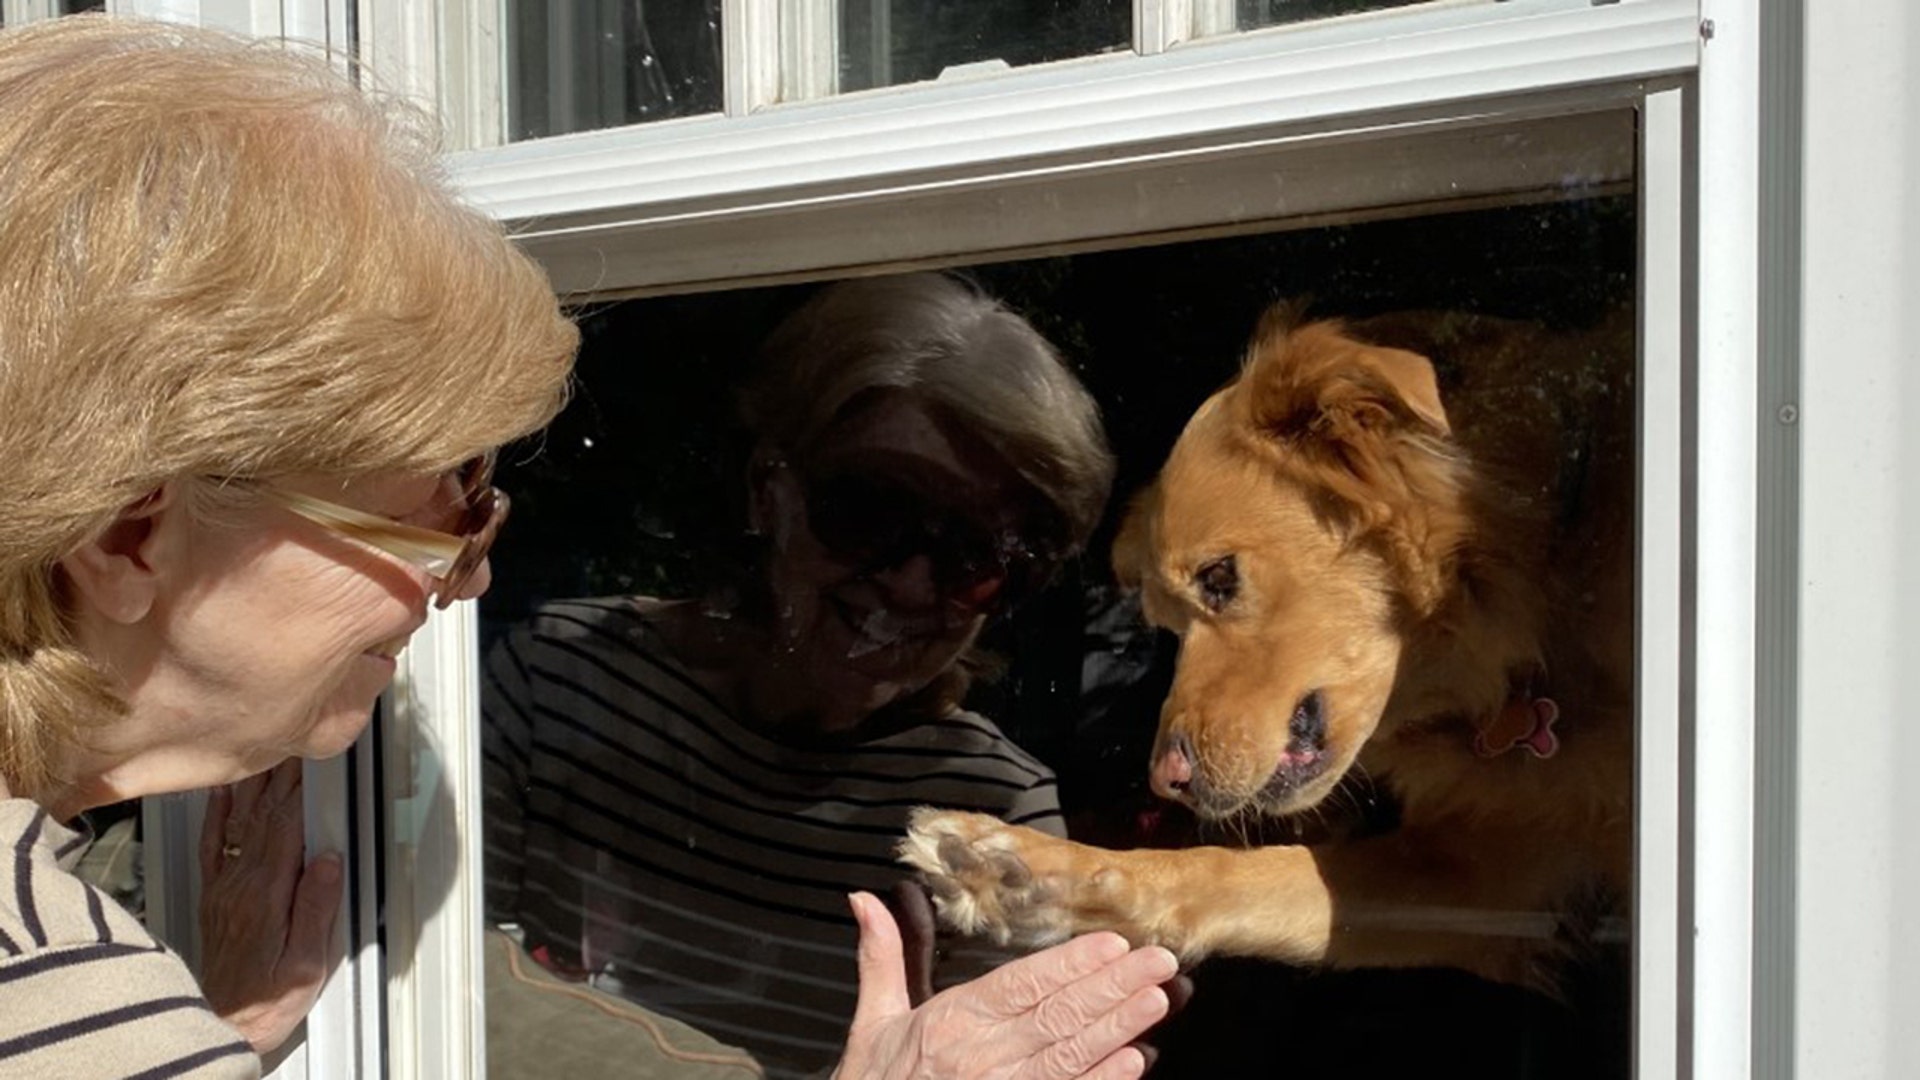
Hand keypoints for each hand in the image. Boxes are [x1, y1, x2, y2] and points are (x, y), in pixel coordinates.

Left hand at [197, 759, 343, 1053]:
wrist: (227, 1021)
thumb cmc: (269, 998)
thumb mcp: (307, 962)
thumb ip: (316, 908)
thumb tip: (329, 861)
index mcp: (268, 896)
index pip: (287, 829)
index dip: (300, 791)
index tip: (311, 762)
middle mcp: (241, 885)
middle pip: (265, 818)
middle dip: (281, 778)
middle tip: (293, 743)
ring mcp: (225, 889)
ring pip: (241, 824)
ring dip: (255, 786)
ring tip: (266, 754)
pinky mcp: (216, 897)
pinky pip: (214, 846)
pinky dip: (218, 815)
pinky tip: (225, 795)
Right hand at [835, 891, 1176, 1079]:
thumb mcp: (872, 1021)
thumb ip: (881, 957)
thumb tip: (864, 898)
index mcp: (948, 1022)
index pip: (1019, 985)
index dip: (1067, 964)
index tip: (1111, 942)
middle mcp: (979, 1058)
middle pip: (1056, 1016)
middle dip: (1112, 987)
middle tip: (1160, 961)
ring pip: (1069, 1056)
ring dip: (1118, 1028)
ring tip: (1159, 1001)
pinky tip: (1135, 1062)